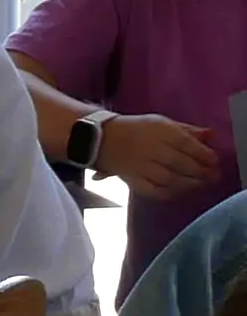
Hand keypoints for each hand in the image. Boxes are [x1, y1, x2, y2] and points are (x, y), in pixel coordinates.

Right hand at [101, 112, 218, 199]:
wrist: (100, 138)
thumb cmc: (136, 129)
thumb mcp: (162, 122)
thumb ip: (187, 130)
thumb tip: (211, 135)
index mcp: (160, 131)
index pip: (187, 144)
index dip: (204, 154)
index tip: (214, 161)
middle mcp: (151, 149)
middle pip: (181, 163)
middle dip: (201, 172)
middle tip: (213, 176)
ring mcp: (141, 166)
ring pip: (170, 179)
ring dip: (189, 184)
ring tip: (199, 184)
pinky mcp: (132, 180)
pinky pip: (153, 190)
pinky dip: (169, 193)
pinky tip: (178, 191)